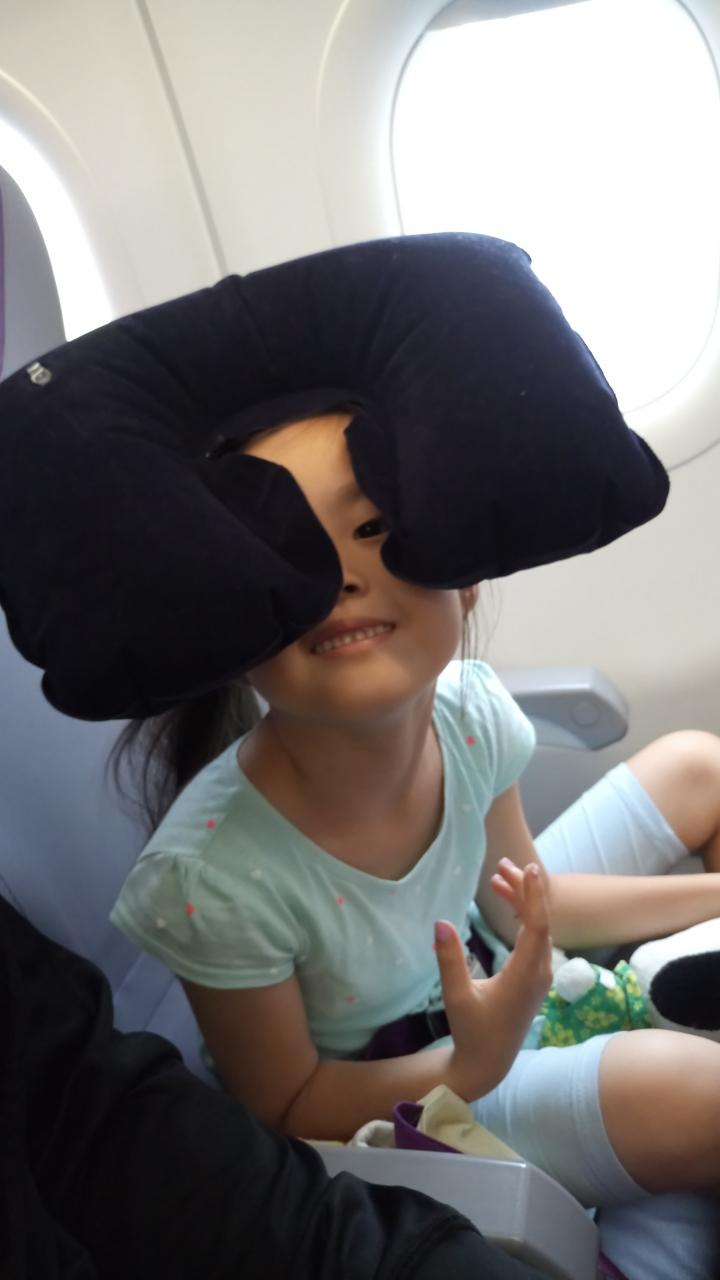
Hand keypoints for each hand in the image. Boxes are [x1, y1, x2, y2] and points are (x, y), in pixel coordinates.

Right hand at [435, 860, 552, 1101]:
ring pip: (538, 928)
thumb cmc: (472, 1031)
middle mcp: (539, 972)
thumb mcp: (457, 996)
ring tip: (498, 877)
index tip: (529, 869)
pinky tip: (507, 904)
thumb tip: (440, 922)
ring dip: (522, 901)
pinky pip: (534, 938)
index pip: (536, 926)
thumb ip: (450, 960)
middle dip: (524, 890)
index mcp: (525, 975)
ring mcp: (539, 975)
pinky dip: (522, 917)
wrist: (489, 1063)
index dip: (533, 896)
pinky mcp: (534, 977)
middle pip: (539, 921)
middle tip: (501, 865)